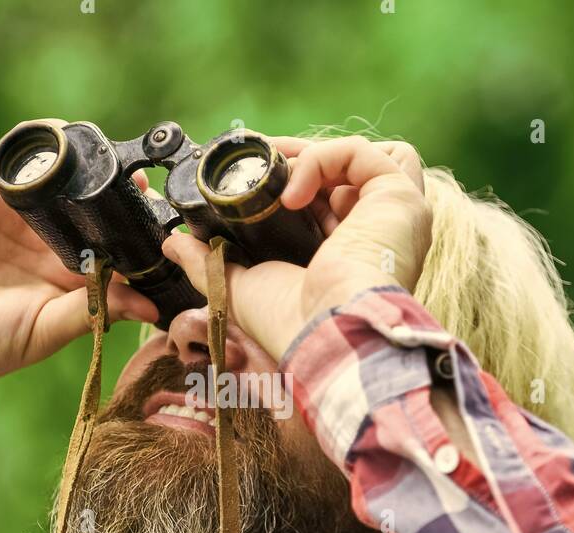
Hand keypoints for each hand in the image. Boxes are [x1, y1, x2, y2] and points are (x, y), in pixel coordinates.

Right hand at [0, 120, 158, 400]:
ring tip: (112, 164)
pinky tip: (64, 144)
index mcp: (71, 277)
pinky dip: (41, 146)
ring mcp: (19, 216)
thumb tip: (150, 305)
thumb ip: (95, 311)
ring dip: (88, 164)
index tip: (166, 230)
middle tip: (146, 192)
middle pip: (96, 205)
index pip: (115, 246)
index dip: (139, 235)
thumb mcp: (46, 331)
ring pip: (63, 176)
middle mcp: (50, 241)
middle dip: (122, 194)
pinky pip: (17, 161)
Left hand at [160, 135, 431, 359]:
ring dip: (317, 156)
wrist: (325, 337)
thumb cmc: (293, 326)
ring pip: (367, 157)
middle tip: (260, 160)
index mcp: (352, 255)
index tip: (254, 176)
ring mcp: (395, 215)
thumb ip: (208, 262)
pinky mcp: (399, 198)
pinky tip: (291, 191)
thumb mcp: (239, 288)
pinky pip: (361, 154)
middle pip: (349, 174)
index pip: (331, 200)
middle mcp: (380, 234)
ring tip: (278, 171)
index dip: (294, 182)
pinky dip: (320, 160)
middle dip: (301, 161)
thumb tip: (174, 243)